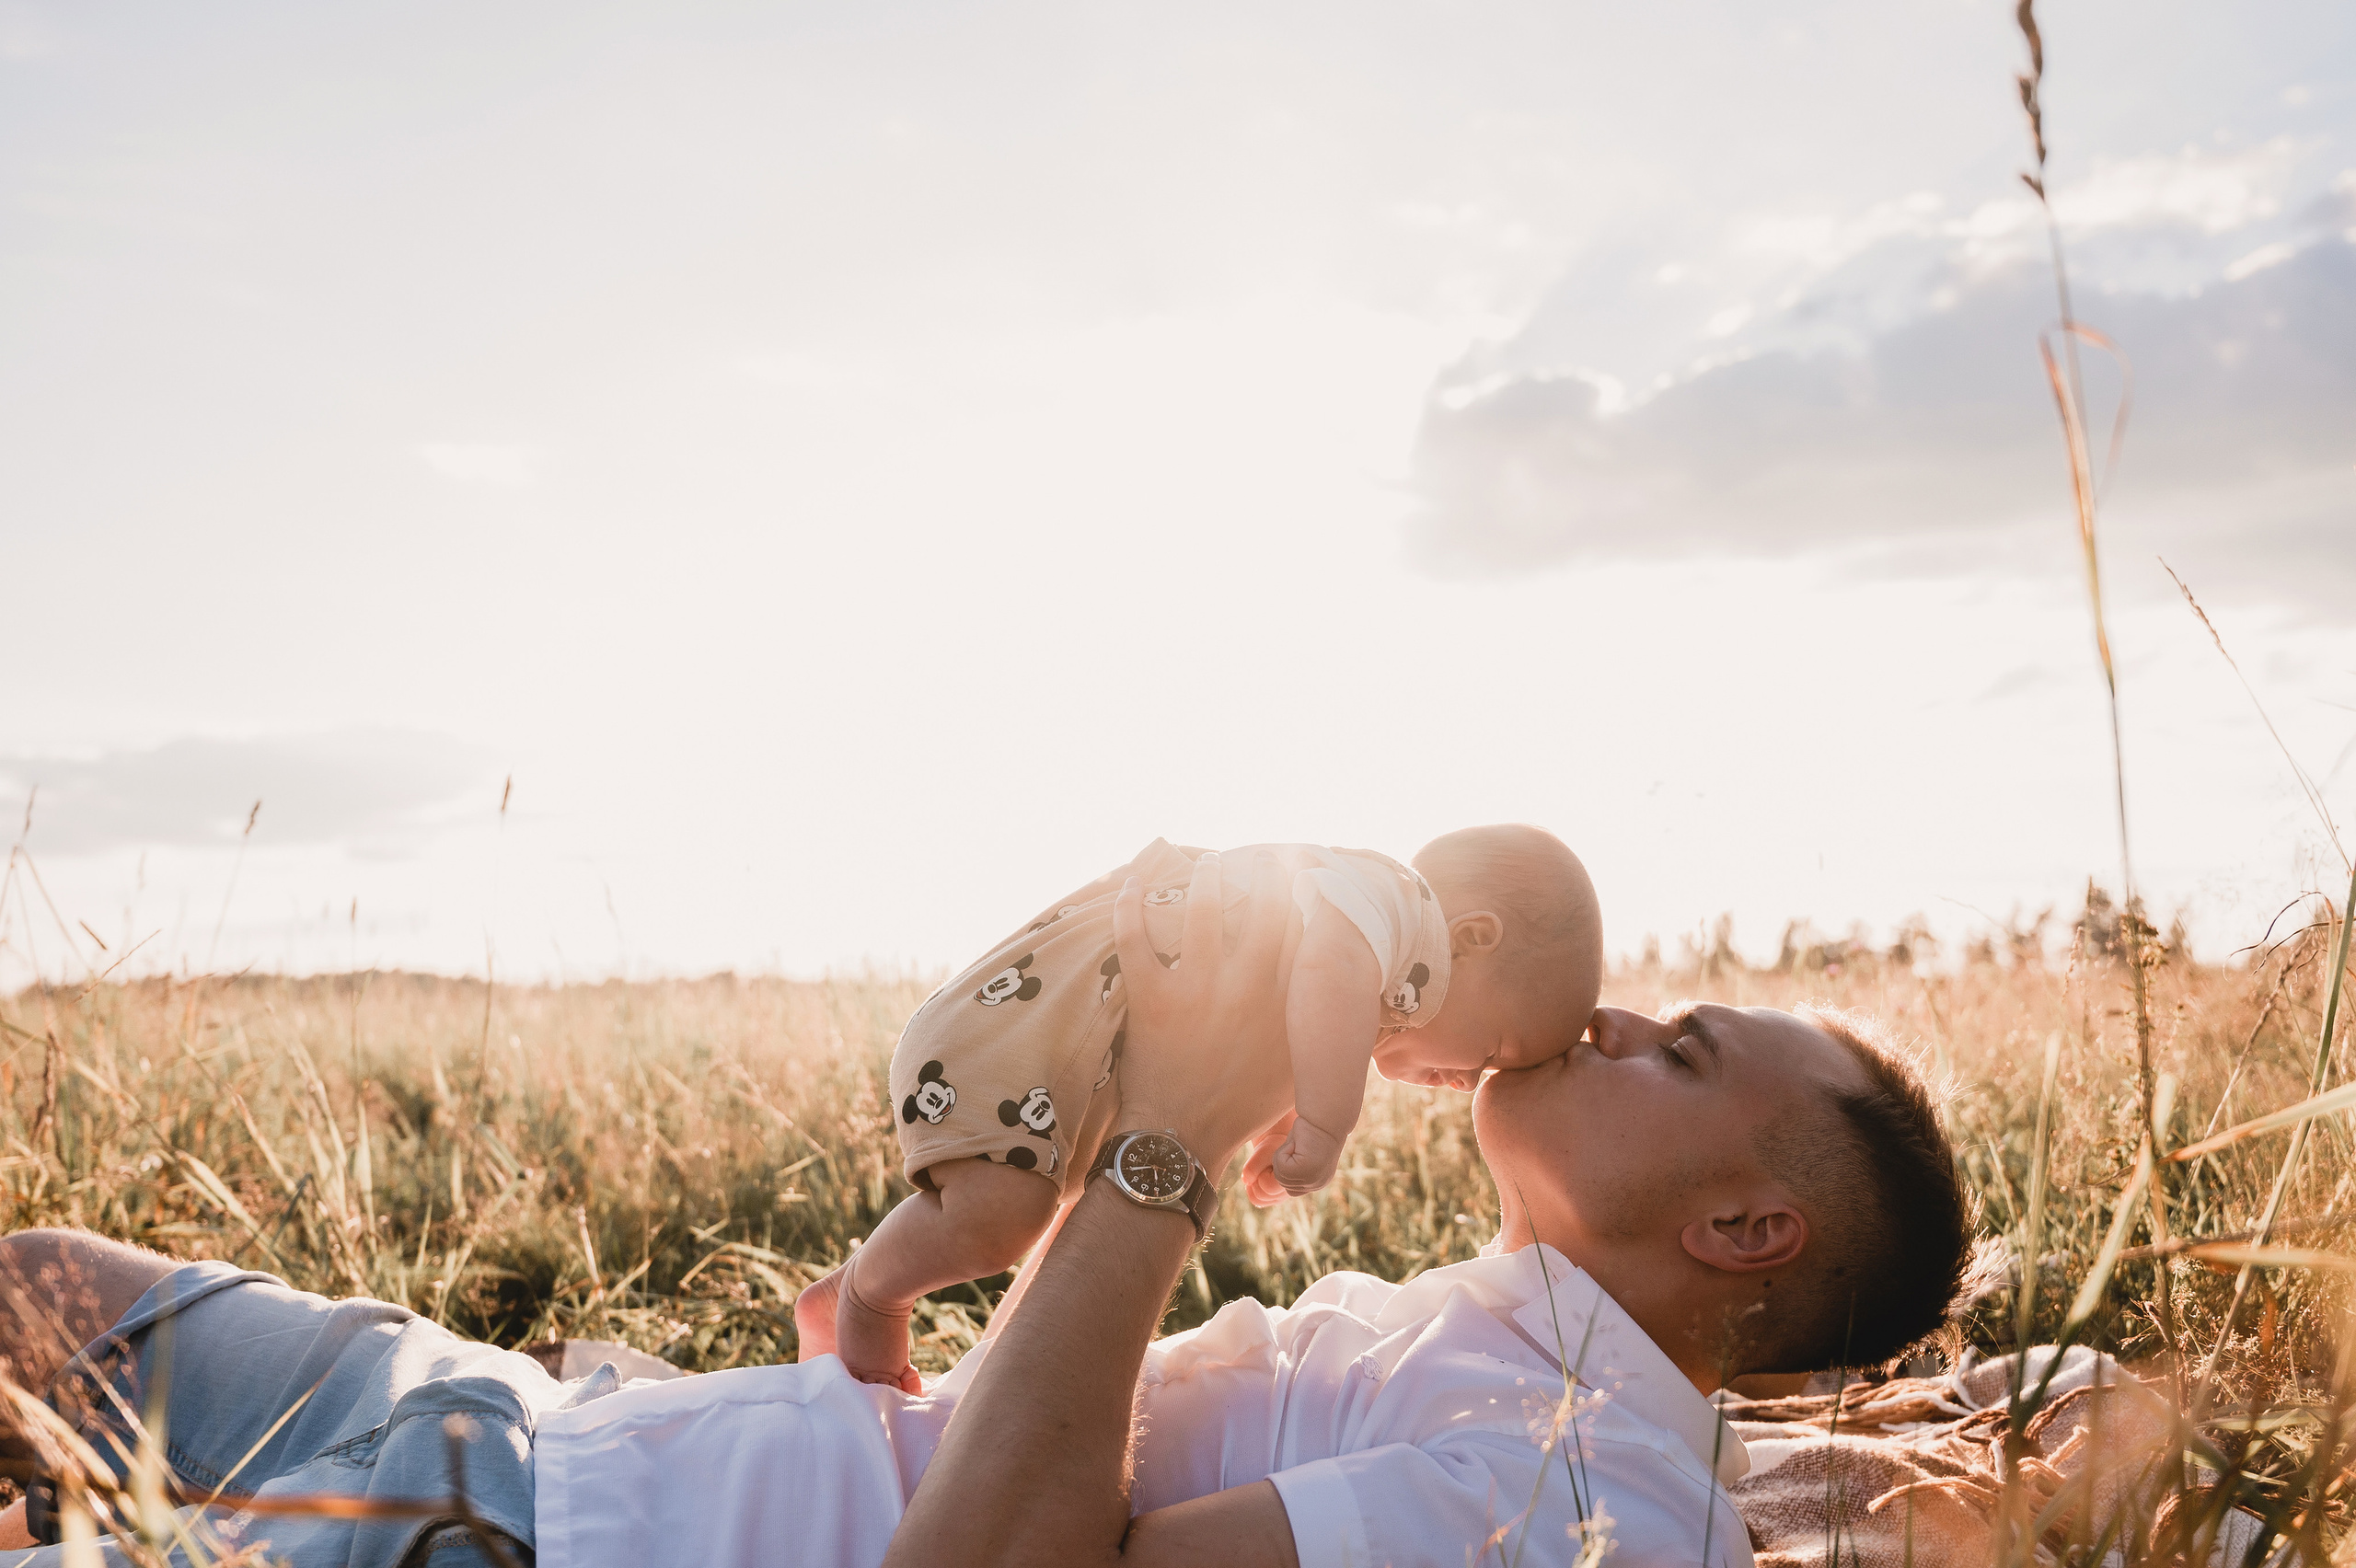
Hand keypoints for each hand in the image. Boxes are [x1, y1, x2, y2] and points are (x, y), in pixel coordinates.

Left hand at [1110, 850, 1291, 1171]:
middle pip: (1259, 903)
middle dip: (1263, 871)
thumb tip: (1343, 998)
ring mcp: (1198, 987)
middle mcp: (1247, 984)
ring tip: (1209, 862)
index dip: (1305, 889)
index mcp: (1286, 999)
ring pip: (1201, 907)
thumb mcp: (1299, 1066)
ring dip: (1206, 876)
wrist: (1184, 1138)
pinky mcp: (1153, 996)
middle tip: (1262, 856)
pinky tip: (1133, 881)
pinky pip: (1135, 935)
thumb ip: (1314, 1025)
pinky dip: (1131, 903)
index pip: (1302, 925)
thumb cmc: (1244, 1105)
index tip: (1306, 868)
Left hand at [1239, 1113, 1296, 1206]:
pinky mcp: (1276, 1198)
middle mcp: (1290, 1192)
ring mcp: (1283, 1197)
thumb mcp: (1263, 1150)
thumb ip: (1254, 1166)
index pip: (1267, 1186)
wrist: (1278, 1146)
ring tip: (1261, 1171)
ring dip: (1254, 1184)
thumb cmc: (1273, 1146)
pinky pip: (1258, 1200)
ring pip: (1258, 1199)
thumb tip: (1246, 1182)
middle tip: (1264, 1166)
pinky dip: (1254, 1189)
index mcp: (1292, 1180)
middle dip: (1257, 1179)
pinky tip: (1259, 1177)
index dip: (1261, 1173)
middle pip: (1261, 1195)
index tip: (1268, 1162)